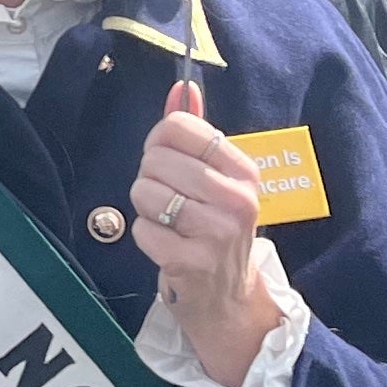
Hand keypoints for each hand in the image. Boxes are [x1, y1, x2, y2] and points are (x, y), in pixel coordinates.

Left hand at [131, 79, 287, 385]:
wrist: (229, 298)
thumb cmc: (215, 228)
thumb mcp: (216, 179)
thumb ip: (196, 132)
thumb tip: (183, 87)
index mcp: (244, 171)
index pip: (181, 128)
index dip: (159, 142)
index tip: (168, 162)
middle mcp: (237, 200)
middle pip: (157, 160)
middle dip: (149, 178)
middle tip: (169, 199)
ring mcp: (217, 233)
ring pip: (145, 193)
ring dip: (146, 208)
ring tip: (168, 222)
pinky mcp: (192, 263)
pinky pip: (142, 230)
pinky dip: (145, 236)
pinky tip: (166, 245)